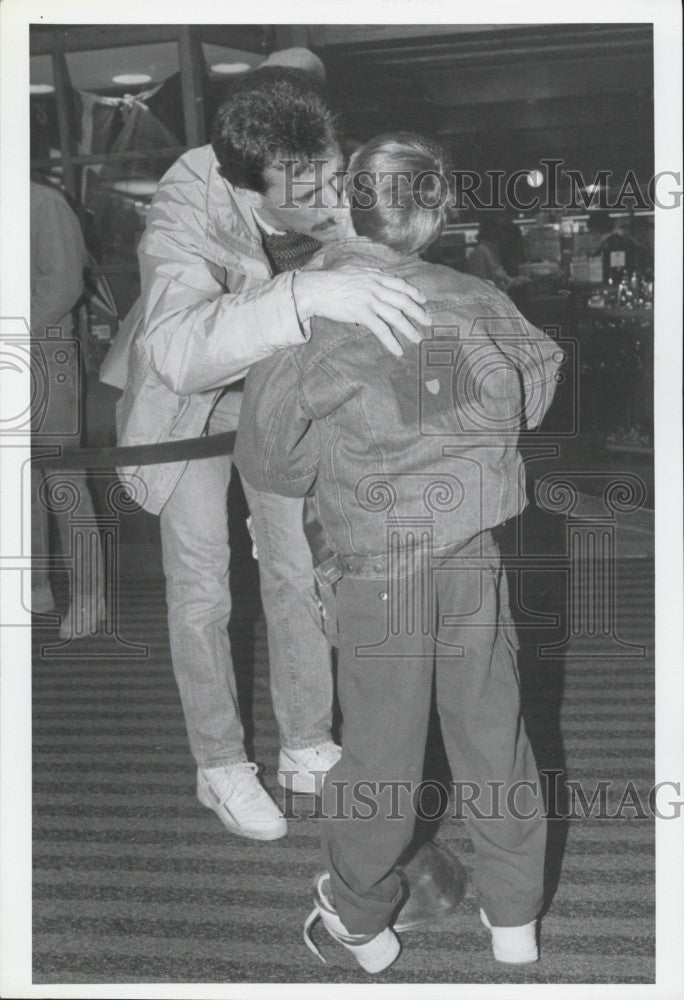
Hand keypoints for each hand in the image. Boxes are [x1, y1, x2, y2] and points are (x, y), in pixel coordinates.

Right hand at [293, 267, 429, 355]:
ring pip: (396, 316)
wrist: (316, 289)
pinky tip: (398, 350)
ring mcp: (370, 300)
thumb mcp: (354, 270)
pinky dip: (391, 341)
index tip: (423, 300)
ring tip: (418, 339)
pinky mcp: (362, 313)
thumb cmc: (331, 280)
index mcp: (375, 276)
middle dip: (418, 312)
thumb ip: (370, 274)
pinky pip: (381, 329)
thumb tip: (381, 276)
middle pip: (403, 300)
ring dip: (409, 329)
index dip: (414, 292)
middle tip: (428, 322)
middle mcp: (375, 287)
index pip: (400, 284)